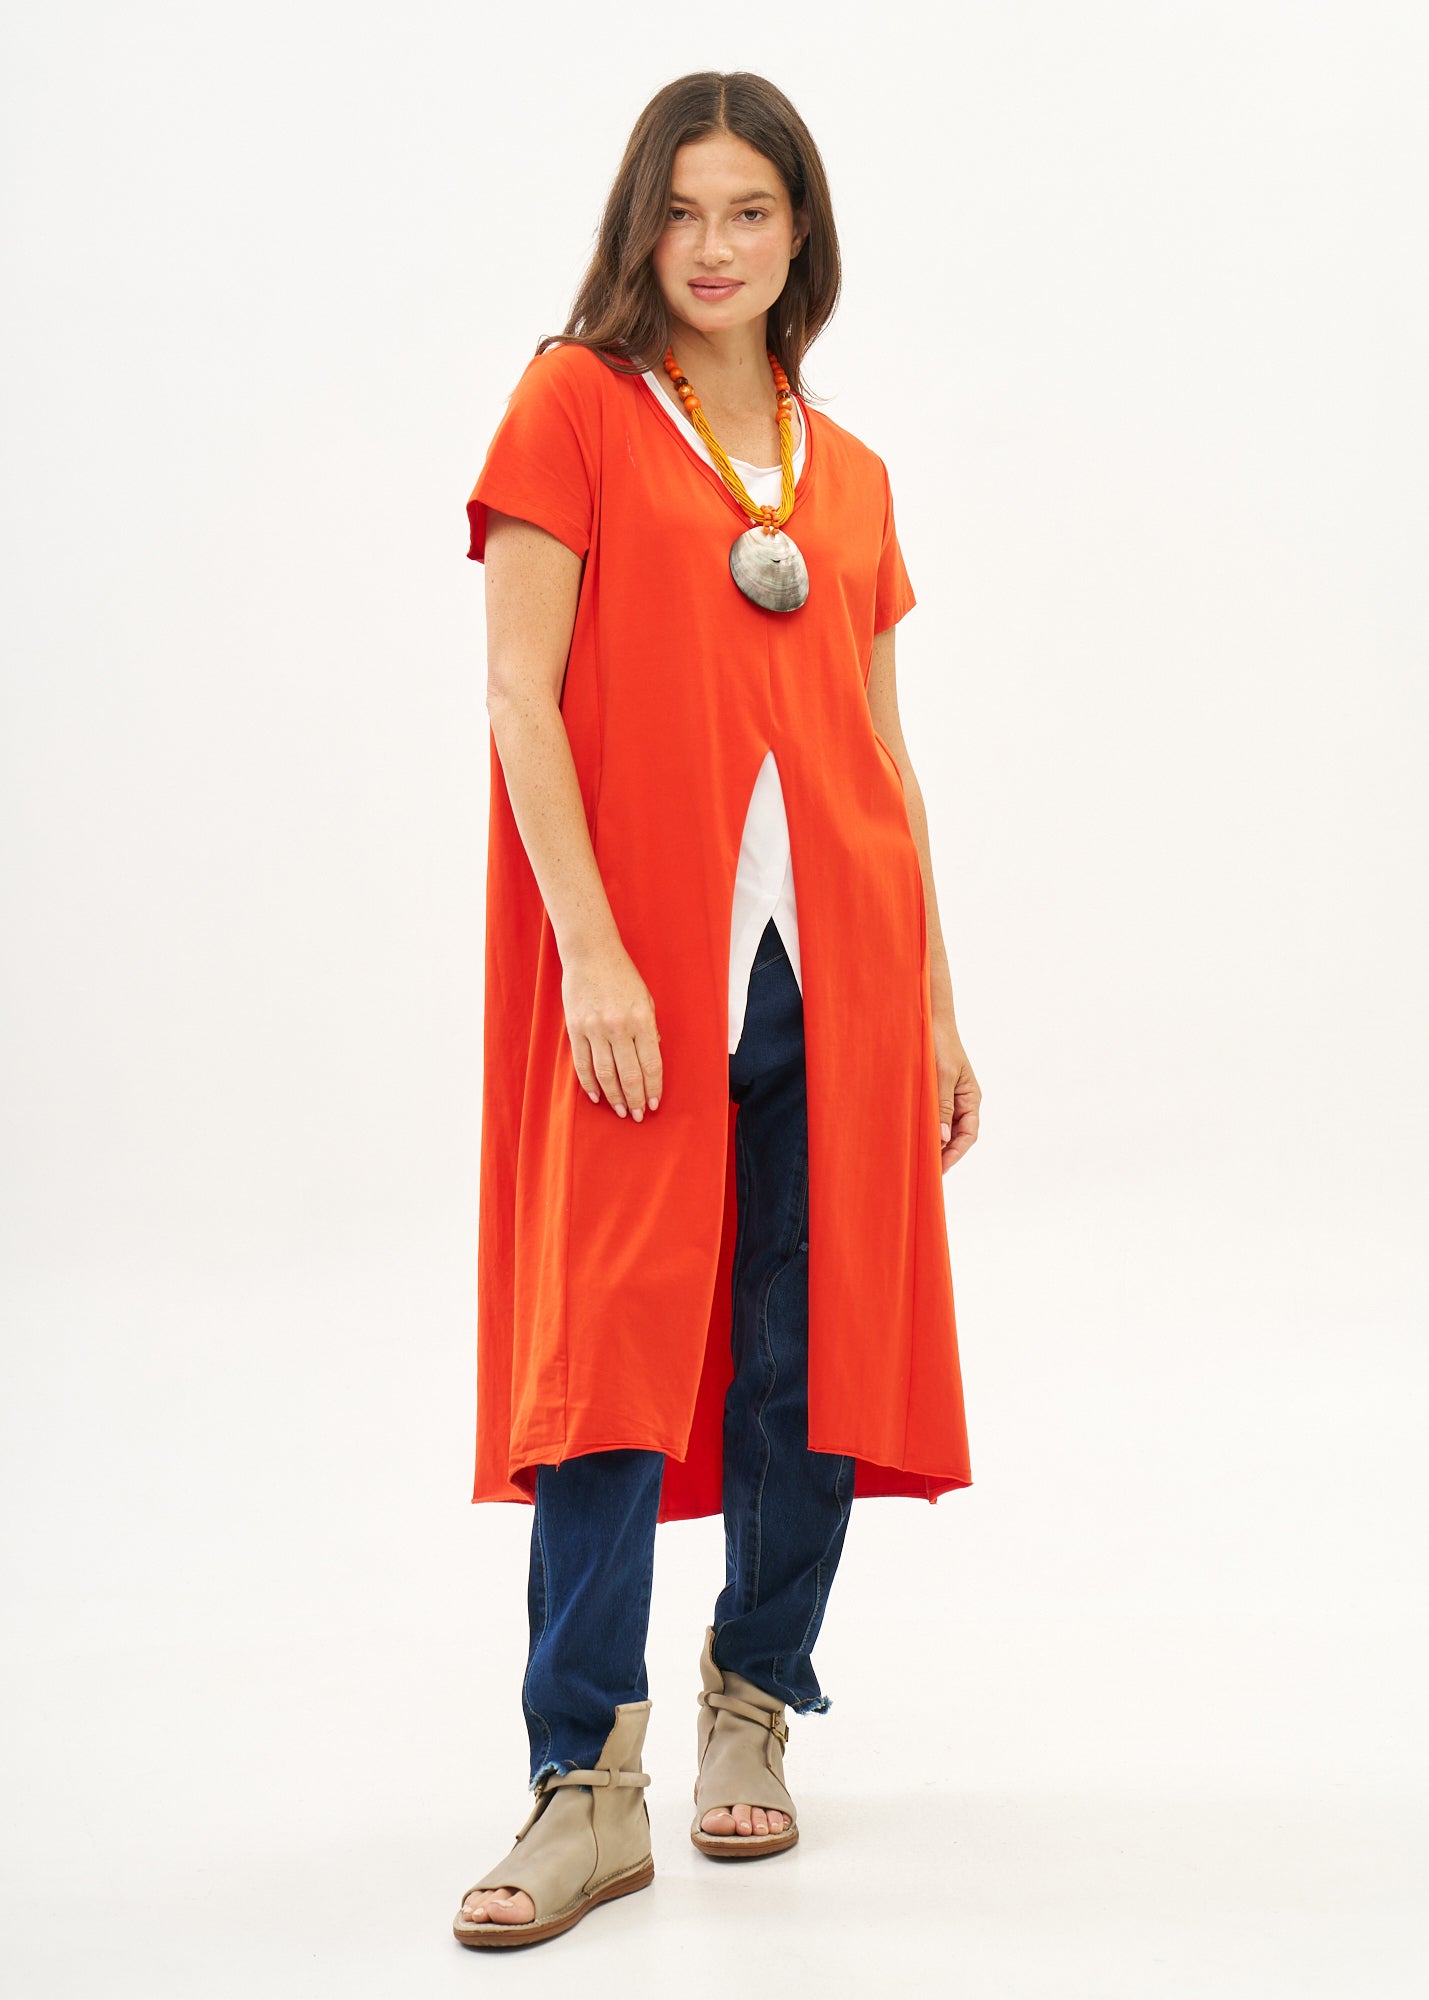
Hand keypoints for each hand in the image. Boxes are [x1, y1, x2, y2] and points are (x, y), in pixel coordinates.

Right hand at [562, 940, 662, 1121]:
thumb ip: (650, 1030)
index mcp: (642, 1020)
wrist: (591, 953)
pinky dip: (590, 1083)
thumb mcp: (646, 1000)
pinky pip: (582, 1064)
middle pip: (629, 1074)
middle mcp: (620, 1027)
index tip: (654, 1104)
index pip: (651, 1064)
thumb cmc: (622, 976)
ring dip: (615, 1097)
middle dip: (636, 1099)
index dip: (653, 1088)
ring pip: (605, 1074)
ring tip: (621, 1110)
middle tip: (638, 1115)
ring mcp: (595, 1029)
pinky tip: (596, 1096)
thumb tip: (652, 1057)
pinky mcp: (576, 1029)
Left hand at [932, 1010, 979, 1172]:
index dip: (955, 1154)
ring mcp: (946, 1097)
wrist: (926, 1018)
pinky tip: (909, 1136)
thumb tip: (944, 1138)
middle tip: (925, 1171)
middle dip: (943, 1154)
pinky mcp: (931, 1092)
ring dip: (932, 1142)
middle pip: (956, 1136)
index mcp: (970, 1097)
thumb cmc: (939, 1042)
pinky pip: (929, 1116)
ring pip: (942, 1128)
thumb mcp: (943, 1074)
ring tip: (916, 1159)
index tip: (939, 1169)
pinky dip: (923, 1128)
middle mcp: (961, 1100)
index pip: (968, 1135)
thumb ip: (943, 1106)